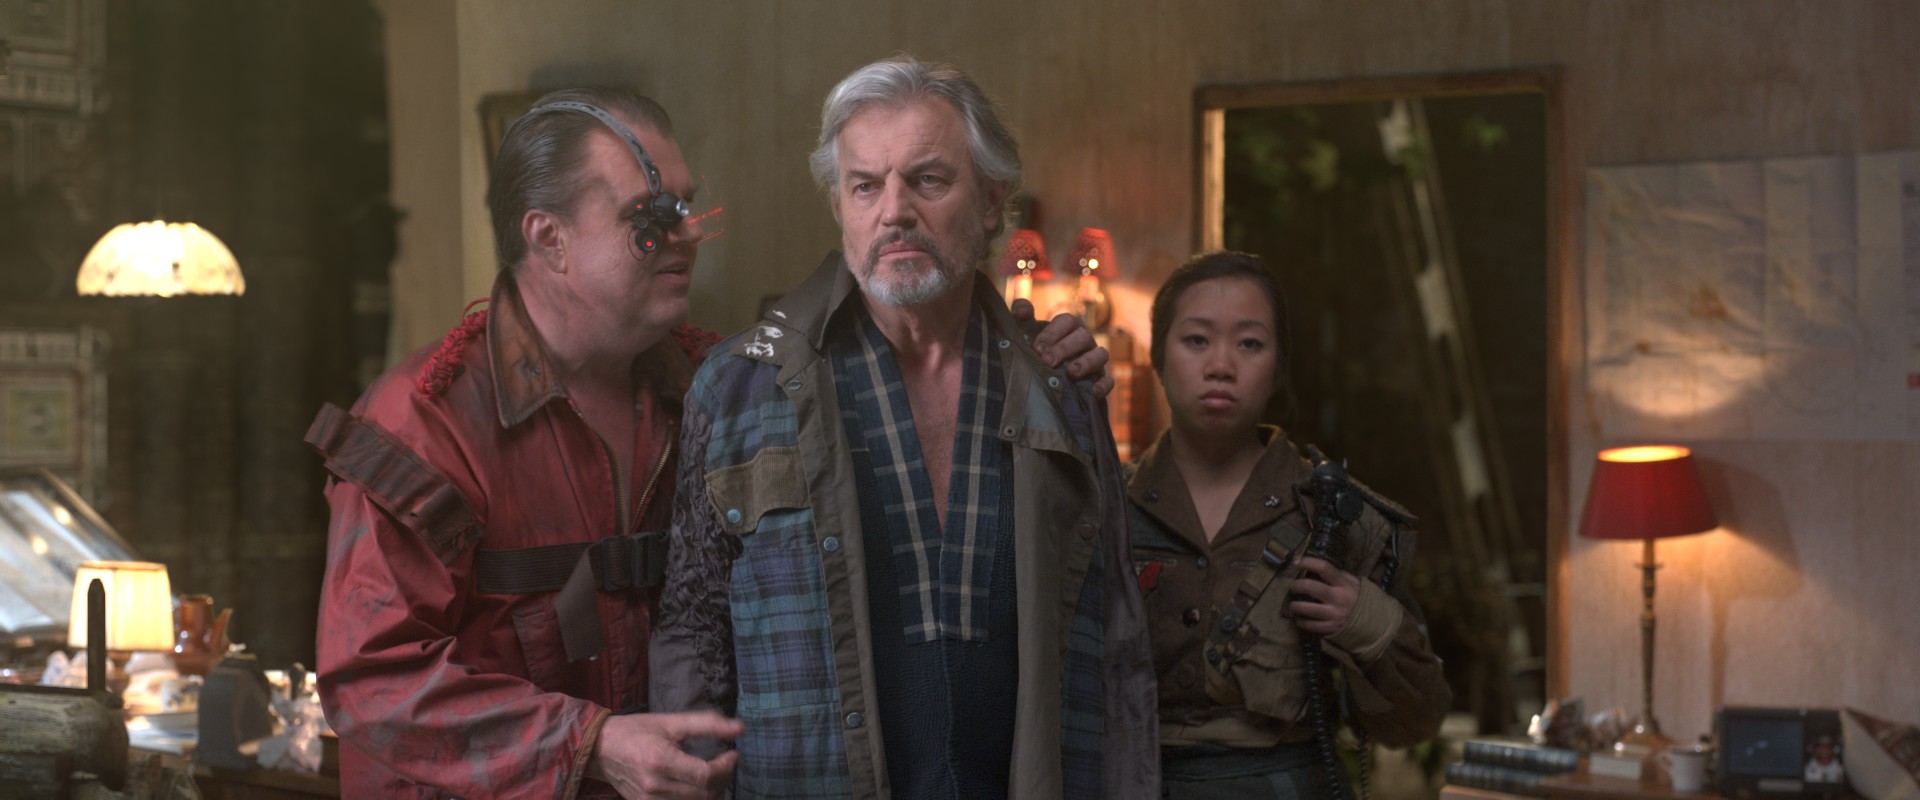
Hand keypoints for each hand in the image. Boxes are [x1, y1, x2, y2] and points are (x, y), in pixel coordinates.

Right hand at [589, 711, 743, 798]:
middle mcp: (654, 785)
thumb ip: (706, 724)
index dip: (726, 767)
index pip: (705, 775)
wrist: (600, 748)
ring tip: (714, 775)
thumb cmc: (636, 730)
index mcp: (660, 760)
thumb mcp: (671, 721)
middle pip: (704, 794)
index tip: (732, 754)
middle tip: (725, 764)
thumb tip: (740, 728)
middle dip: (722, 779)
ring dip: (711, 792)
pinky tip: (698, 787)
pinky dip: (695, 799)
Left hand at [1011, 298, 1113, 397]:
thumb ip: (1023, 321)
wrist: (1048, 386)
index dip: (1052, 332)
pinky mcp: (1101, 381)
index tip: (1036, 348)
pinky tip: (1093, 392)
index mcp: (1069, 328)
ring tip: (1071, 373)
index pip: (1067, 321)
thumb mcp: (1028, 336)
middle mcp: (1085, 342)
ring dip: (1087, 362)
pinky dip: (1103, 385)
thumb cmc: (1039, 354)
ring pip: (1101, 355)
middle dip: (1065, 348)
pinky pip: (1108, 381)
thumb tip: (1020, 311)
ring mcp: (1095, 361)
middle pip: (1083, 336)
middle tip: (1047, 361)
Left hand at [1287, 556, 1359, 636]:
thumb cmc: (1362, 599)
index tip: (1297, 562)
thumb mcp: (1355, 583)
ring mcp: (1334, 614)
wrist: (1377, 622)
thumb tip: (1320, 569)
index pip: (1324, 568)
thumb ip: (1339, 576)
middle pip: (1309, 587)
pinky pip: (1310, 625)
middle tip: (1293, 587)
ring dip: (1295, 606)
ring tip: (1293, 605)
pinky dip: (1301, 622)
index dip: (1308, 562)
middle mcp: (1338, 598)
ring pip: (1305, 608)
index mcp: (1344, 584)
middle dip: (1296, 585)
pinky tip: (1299, 619)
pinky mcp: (1331, 628)